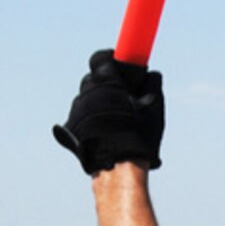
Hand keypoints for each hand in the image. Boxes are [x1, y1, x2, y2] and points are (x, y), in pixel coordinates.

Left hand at [54, 50, 164, 174]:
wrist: (116, 168)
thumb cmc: (138, 137)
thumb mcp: (154, 109)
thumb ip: (153, 86)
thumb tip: (152, 74)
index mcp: (106, 84)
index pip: (102, 58)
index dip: (113, 59)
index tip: (124, 65)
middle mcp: (86, 93)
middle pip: (95, 78)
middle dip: (109, 83)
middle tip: (127, 96)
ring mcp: (75, 111)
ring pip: (88, 98)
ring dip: (101, 102)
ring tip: (119, 119)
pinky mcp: (69, 127)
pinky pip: (82, 115)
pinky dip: (94, 118)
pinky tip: (108, 131)